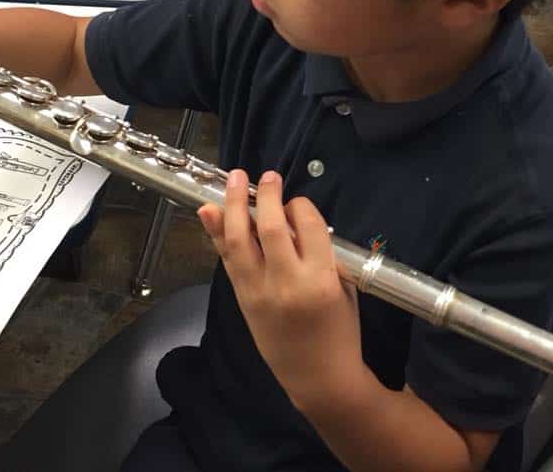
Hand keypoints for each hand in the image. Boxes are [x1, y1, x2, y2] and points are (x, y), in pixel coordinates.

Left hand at [198, 171, 365, 411]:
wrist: (317, 376)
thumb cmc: (339, 331)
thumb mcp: (343, 287)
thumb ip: (321, 252)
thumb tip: (294, 217)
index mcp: (320, 279)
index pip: (308, 225)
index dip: (301, 206)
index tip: (298, 203)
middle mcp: (286, 282)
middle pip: (269, 226)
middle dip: (266, 195)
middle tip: (267, 176)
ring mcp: (258, 290)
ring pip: (238, 239)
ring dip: (233, 204)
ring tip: (234, 179)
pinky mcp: (241, 297)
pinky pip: (226, 258)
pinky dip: (216, 231)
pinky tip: (209, 209)